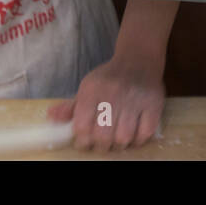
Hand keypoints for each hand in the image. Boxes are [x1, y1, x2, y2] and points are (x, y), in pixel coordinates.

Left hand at [47, 54, 164, 150]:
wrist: (138, 59)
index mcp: (93, 89)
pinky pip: (145, 132)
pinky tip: (133, 135)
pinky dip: (138, 139)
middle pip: (103, 134)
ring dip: (119, 144)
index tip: (84, 142)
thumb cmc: (110, 78)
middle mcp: (113, 93)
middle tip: (101, 144)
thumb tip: (51, 118)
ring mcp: (135, 99)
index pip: (81, 125)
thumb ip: (71, 106)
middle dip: (100, 145)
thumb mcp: (88, 87)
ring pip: (124, 137)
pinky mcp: (153, 103)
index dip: (82, 140)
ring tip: (117, 140)